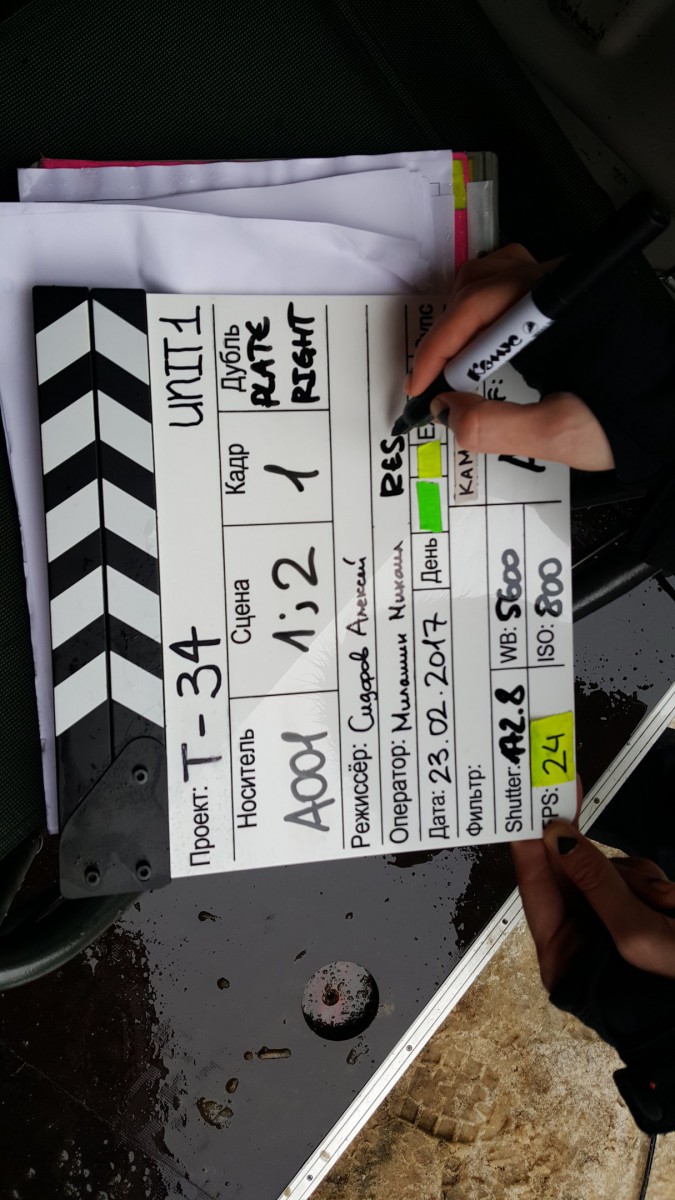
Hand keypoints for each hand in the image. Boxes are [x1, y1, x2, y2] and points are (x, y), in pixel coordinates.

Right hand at [408, 245, 614, 471]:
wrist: (672, 412)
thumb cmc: (628, 418)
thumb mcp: (560, 434)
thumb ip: (497, 426)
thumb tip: (448, 411)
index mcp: (561, 309)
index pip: (479, 309)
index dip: (440, 347)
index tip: (423, 386)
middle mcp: (563, 285)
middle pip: (480, 287)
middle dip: (447, 338)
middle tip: (434, 383)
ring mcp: (566, 284)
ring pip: (493, 275)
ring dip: (463, 316)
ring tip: (455, 362)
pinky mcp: (568, 295)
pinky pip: (512, 282)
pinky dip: (485, 309)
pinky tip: (483, 345)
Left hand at [512, 798, 674, 990]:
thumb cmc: (672, 988)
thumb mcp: (636, 935)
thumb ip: (597, 883)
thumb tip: (557, 836)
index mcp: (565, 954)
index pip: (536, 889)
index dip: (529, 846)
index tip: (526, 806)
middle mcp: (580, 934)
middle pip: (572, 874)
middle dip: (590, 856)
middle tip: (571, 797)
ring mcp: (610, 920)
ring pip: (609, 871)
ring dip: (637, 880)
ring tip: (666, 907)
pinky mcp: (638, 909)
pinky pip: (635, 877)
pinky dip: (654, 885)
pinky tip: (671, 905)